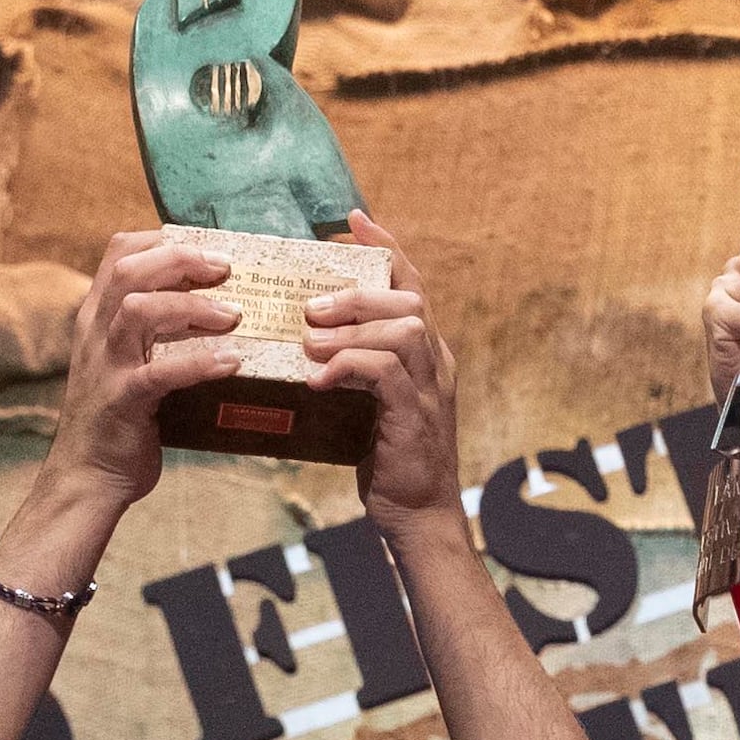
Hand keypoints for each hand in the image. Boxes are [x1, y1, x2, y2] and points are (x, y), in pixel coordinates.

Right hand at [47, 229, 246, 509]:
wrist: (88, 477)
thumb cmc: (120, 419)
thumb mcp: (128, 362)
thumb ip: (153, 333)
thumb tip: (211, 308)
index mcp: (98, 317)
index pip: (120, 252)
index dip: (163, 241)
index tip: (207, 249)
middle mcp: (97, 333)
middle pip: (129, 270)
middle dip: (181, 260)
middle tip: (227, 270)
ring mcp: (106, 366)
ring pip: (138, 310)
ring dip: (192, 307)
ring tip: (234, 317)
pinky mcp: (123, 401)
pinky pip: (161, 373)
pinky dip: (200, 363)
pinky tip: (232, 362)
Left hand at [305, 209, 465, 542]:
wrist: (417, 517)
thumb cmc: (387, 460)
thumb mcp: (370, 402)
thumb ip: (354, 367)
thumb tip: (303, 338)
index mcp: (428, 354)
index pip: (413, 284)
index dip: (386, 249)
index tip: (354, 221)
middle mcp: (436, 364)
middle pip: (408, 299)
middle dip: (357, 293)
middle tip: (311, 306)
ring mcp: (431, 391)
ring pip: (402, 330)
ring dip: (351, 328)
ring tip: (309, 339)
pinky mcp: (416, 418)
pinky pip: (385, 374)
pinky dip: (348, 366)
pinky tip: (317, 379)